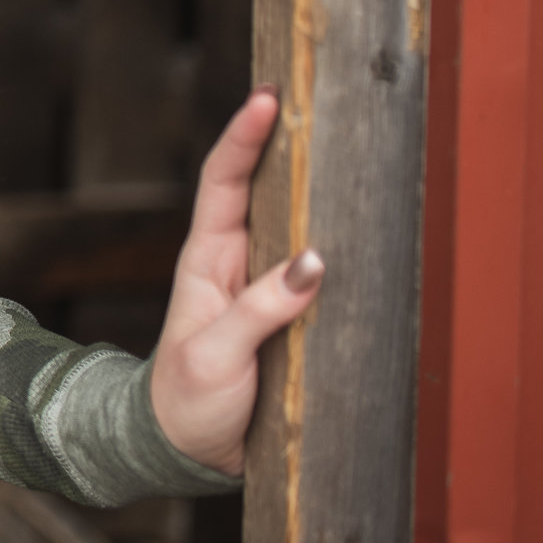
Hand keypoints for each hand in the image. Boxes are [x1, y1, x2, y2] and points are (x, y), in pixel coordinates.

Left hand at [148, 89, 326, 474]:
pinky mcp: (282, 313)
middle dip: (282, 139)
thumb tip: (314, 263)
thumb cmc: (187, 399)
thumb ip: (260, 311)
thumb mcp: (215, 356)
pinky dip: (334, 238)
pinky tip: (360, 219)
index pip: (224, 183)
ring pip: (289, 222)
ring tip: (341, 139)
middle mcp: (233, 262)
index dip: (244, 138)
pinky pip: (311, 267)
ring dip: (311, 183)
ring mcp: (258, 284)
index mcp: (206, 261)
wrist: (182, 447)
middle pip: (259, 187)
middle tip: (313, 94)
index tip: (267, 97)